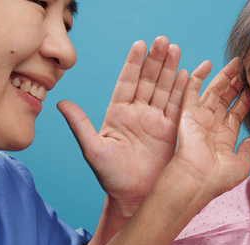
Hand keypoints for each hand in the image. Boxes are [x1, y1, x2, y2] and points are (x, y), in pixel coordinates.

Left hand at [58, 36, 187, 215]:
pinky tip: (188, 74)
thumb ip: (80, 125)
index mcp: (118, 113)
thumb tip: (61, 103)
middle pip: (149, 81)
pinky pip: (178, 107)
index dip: (134, 63)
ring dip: (171, 70)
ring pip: (164, 90)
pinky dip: (184, 91)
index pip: (127, 82)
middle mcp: (137, 113)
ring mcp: (155, 121)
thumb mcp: (92, 149)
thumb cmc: (109, 177)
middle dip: (156, 60)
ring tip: (176, 50)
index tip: (140, 44)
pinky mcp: (171, 132)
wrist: (132, 198)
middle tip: (164, 41)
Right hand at [168, 58, 249, 203]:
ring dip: (224, 77)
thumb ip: (249, 151)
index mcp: (225, 136)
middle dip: (237, 84)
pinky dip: (197, 77)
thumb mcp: (241, 166)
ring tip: (236, 63)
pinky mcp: (188, 113)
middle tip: (247, 69)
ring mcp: (200, 118)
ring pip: (213, 91)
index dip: (246, 98)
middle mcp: (213, 124)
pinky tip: (207, 65)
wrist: (197, 180)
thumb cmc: (217, 178)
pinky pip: (191, 91)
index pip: (238, 111)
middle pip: (227, 98)